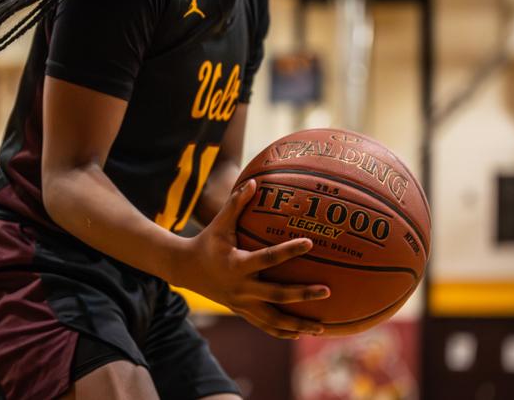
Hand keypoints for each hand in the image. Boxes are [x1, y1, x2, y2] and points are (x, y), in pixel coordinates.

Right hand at [169, 179, 329, 338]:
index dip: (288, 251)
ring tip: (323, 327)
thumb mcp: (219, 223)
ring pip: (273, 320)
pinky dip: (284, 331)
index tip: (310, 242)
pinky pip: (266, 326)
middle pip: (276, 296)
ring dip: (298, 324)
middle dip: (302, 295)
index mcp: (236, 265)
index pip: (267, 258)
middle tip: (327, 290)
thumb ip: (236, 204)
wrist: (186, 270)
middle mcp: (240, 288)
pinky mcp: (242, 312)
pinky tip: (302, 332)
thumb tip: (254, 181)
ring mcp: (241, 304)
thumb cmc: (206, 242)